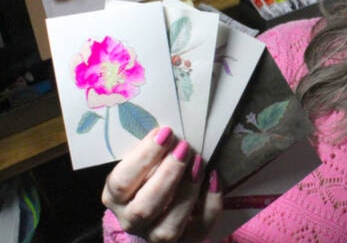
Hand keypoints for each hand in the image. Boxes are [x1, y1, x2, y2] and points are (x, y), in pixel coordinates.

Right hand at [102, 127, 221, 242]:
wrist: (160, 208)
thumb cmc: (149, 176)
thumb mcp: (143, 164)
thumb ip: (152, 154)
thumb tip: (171, 131)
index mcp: (115, 197)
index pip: (122, 182)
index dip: (144, 157)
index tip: (165, 132)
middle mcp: (132, 221)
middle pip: (145, 207)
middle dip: (167, 175)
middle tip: (184, 147)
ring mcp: (155, 236)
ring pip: (169, 227)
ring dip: (187, 191)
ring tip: (199, 162)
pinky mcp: (184, 242)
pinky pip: (199, 230)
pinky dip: (210, 205)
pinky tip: (214, 180)